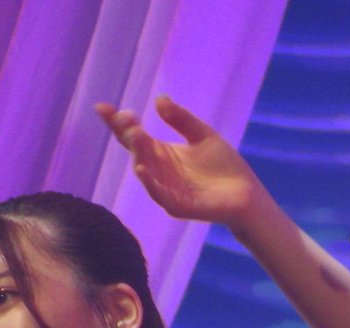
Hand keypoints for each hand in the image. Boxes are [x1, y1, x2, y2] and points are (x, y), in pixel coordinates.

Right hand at [96, 96, 265, 228]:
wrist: (247, 195)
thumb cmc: (224, 166)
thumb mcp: (202, 135)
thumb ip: (181, 119)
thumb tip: (159, 99)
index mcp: (161, 153)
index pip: (133, 136)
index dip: (117, 123)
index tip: (102, 107)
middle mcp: (158, 171)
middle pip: (136, 150)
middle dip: (129, 134)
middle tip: (127, 118)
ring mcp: (165, 189)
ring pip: (144, 171)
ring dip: (137, 154)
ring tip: (134, 134)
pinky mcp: (177, 206)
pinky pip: (159, 194)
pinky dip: (149, 183)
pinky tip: (140, 169)